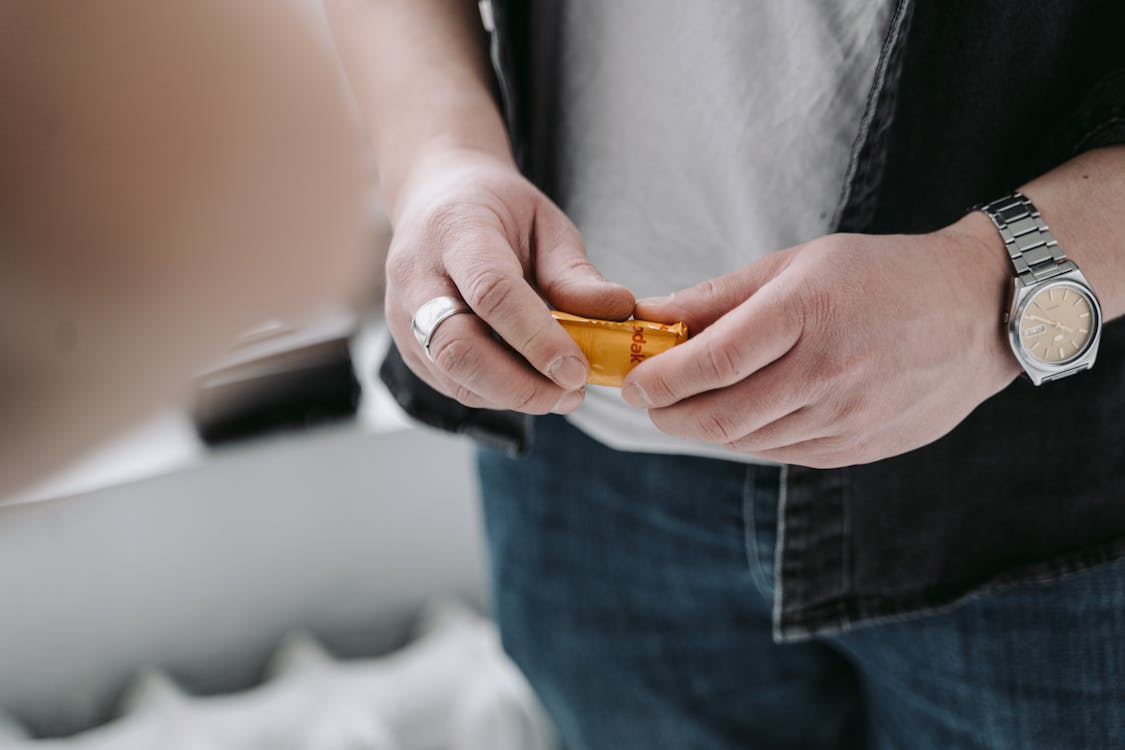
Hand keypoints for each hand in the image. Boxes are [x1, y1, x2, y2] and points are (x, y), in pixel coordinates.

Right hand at [385, 148, 633, 413]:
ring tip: (562, 394)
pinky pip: (452, 384)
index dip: (536, 337)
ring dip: (512, 396)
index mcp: (456, 231)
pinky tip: (531, 385)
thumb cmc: (497, 211)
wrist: (436, 200)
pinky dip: (496, 395)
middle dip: (518, 384)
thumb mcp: (545, 223)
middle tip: (571, 393)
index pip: (491, 291)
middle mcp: (416, 276)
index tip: (577, 369)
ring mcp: (403, 316)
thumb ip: (574, 273)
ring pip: (452, 375)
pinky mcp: (407, 346)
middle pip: (456, 347)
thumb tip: (619, 311)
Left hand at [621, 213, 1021, 467]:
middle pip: (720, 416)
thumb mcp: (800, 263)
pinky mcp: (858, 449)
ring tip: (685, 404)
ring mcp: (846, 418)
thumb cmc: (880, 276)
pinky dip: (745, 438)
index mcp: (808, 312)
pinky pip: (780, 454)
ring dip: (702, 427)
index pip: (713, 361)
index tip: (630, 382)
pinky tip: (738, 414)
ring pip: (745, 442)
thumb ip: (721, 296)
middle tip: (646, 400)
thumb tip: (652, 315)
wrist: (977, 313)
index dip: (659, 379)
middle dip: (667, 413)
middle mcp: (827, 372)